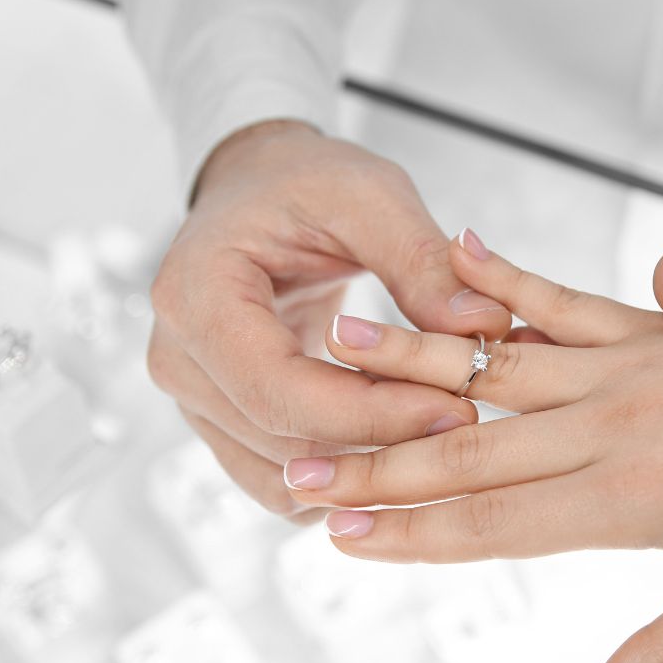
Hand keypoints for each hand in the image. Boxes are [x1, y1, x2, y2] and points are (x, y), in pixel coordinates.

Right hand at [147, 120, 510, 514]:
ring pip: (286, 479)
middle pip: (286, 443)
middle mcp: (178, 360)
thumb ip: (422, 261)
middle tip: (469, 416)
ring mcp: (194, 400)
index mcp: (196, 296)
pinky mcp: (223, 424)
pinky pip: (283, 481)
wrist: (258, 190)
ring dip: (370, 468)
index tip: (458, 406)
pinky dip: (346, 473)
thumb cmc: (305, 182)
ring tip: (439, 423)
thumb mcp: (369, 195)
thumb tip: (483, 328)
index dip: (374, 415)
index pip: (281, 391)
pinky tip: (401, 438)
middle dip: (385, 444)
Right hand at [281, 230, 662, 662]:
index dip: (412, 530)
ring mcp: (631, 366)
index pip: (496, 520)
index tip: (342, 534)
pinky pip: (559, 304)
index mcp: (639, 499)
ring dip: (410, 363)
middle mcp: (619, 424)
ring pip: (497, 367)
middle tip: (299, 470)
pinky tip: (453, 253)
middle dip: (379, 463)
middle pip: (473, 446)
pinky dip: (502, 283)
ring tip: (333, 343)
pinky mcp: (652, 329)